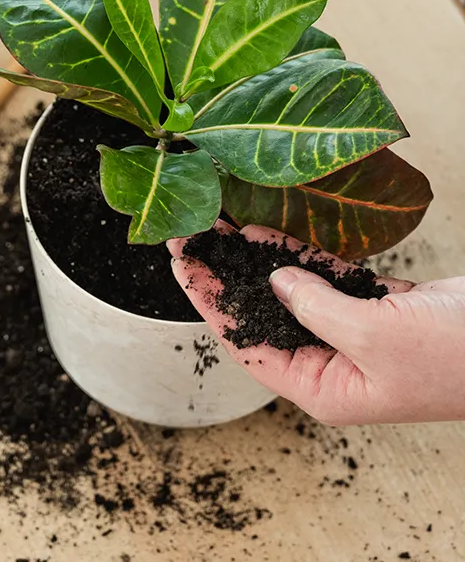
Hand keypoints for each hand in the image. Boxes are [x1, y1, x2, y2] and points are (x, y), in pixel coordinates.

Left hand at [168, 224, 464, 424]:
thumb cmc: (457, 356)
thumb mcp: (376, 335)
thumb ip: (315, 308)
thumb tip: (276, 282)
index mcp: (324, 390)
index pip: (246, 344)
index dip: (210, 302)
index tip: (181, 263)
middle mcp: (330, 365)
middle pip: (259, 315)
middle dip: (223, 277)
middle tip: (188, 236)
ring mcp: (351, 334)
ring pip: (286, 292)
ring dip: (252, 261)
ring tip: (214, 228)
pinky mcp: (372, 306)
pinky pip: (320, 278)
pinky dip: (293, 255)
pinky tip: (261, 233)